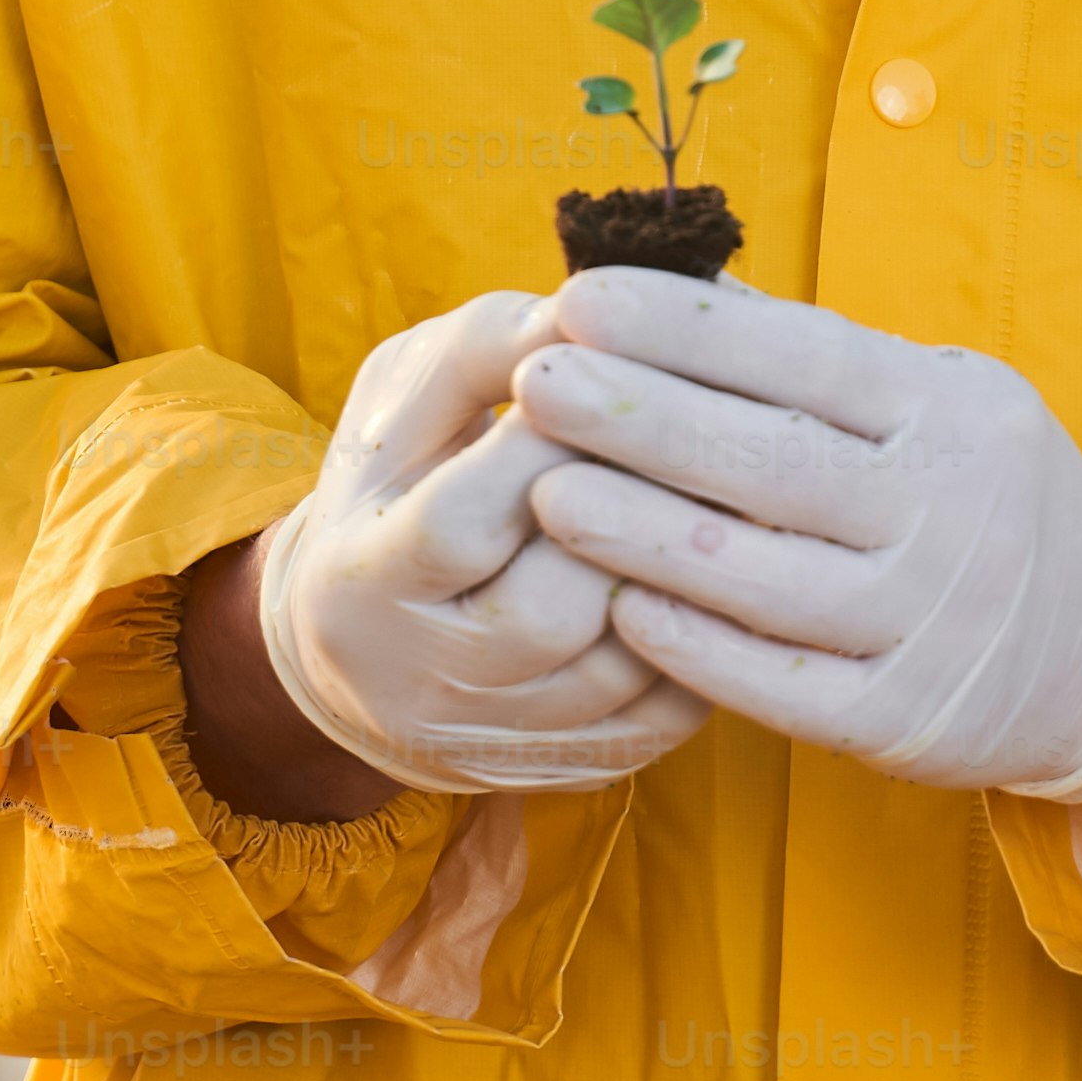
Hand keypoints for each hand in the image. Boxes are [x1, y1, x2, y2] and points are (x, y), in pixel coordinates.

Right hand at [230, 290, 712, 800]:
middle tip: (691, 428)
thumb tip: (585, 312)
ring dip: (679, 571)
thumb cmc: (398, 486)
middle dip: (628, 508)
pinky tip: (723, 561)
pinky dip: (707, 634)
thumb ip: (484, 349)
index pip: (459, 522)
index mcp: (358, 582)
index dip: (545, 443)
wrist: (370, 646)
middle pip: (551, 609)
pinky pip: (669, 713)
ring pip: (623, 665)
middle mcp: (421, 681)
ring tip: (715, 487)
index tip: (609, 363)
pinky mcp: (578, 768)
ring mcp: (506, 740)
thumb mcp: (405, 396)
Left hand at [509, 267, 1081, 802]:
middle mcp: (948, 513)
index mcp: (951, 412)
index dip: (687, 329)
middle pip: (772, 463)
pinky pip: (780, 685)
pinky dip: (696, 646)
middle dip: (641, 417)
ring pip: (763, 578)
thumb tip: (679, 282)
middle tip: (536, 378)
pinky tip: (621, 606)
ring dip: (642, 533)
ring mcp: (929, 622)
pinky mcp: (903, 718)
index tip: (584, 298)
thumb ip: (813, 355)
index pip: (805, 357)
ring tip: (544, 490)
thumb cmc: (981, 489)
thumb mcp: (936, 397)